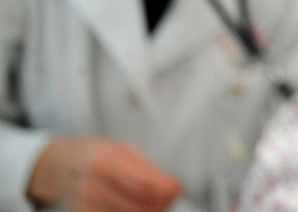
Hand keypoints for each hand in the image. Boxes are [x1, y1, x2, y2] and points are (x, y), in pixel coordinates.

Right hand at [27, 138, 181, 211]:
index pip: (145, 185)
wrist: (60, 167)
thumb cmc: (98, 154)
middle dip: (162, 203)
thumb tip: (175, 187)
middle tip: (170, 194)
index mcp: (105, 162)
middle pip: (141, 206)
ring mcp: (86, 207)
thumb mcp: (124, 151)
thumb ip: (149, 170)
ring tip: (155, 199)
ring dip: (152, 210)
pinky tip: (139, 205)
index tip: (177, 187)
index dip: (168, 190)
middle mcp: (92, 187)